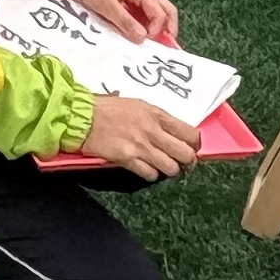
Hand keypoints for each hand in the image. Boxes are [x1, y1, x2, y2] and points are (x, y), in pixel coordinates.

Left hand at [56, 0, 178, 43]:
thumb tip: (142, 38)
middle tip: (163, 48)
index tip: (145, 42)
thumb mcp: (104, 3)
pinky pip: (144, 11)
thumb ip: (124, 20)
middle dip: (168, 29)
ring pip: (157, 11)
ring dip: (157, 27)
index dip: (157, 29)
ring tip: (152, 44)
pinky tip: (139, 35)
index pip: (160, 12)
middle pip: (166, 9)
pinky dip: (146, 24)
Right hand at [76, 93, 204, 180]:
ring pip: (171, 168)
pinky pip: (150, 174)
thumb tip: (172, 131)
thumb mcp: (138, 105)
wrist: (83, 117)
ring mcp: (141, 146)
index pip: (190, 133)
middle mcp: (153, 130)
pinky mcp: (128, 159)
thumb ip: (156, 118)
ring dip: (169, 169)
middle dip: (187, 161)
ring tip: (162, 166)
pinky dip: (151, 174)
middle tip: (183, 163)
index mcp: (157, 114)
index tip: (192, 148)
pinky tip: (146, 169)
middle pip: (185, 153)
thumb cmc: (109, 108)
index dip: (195, 144)